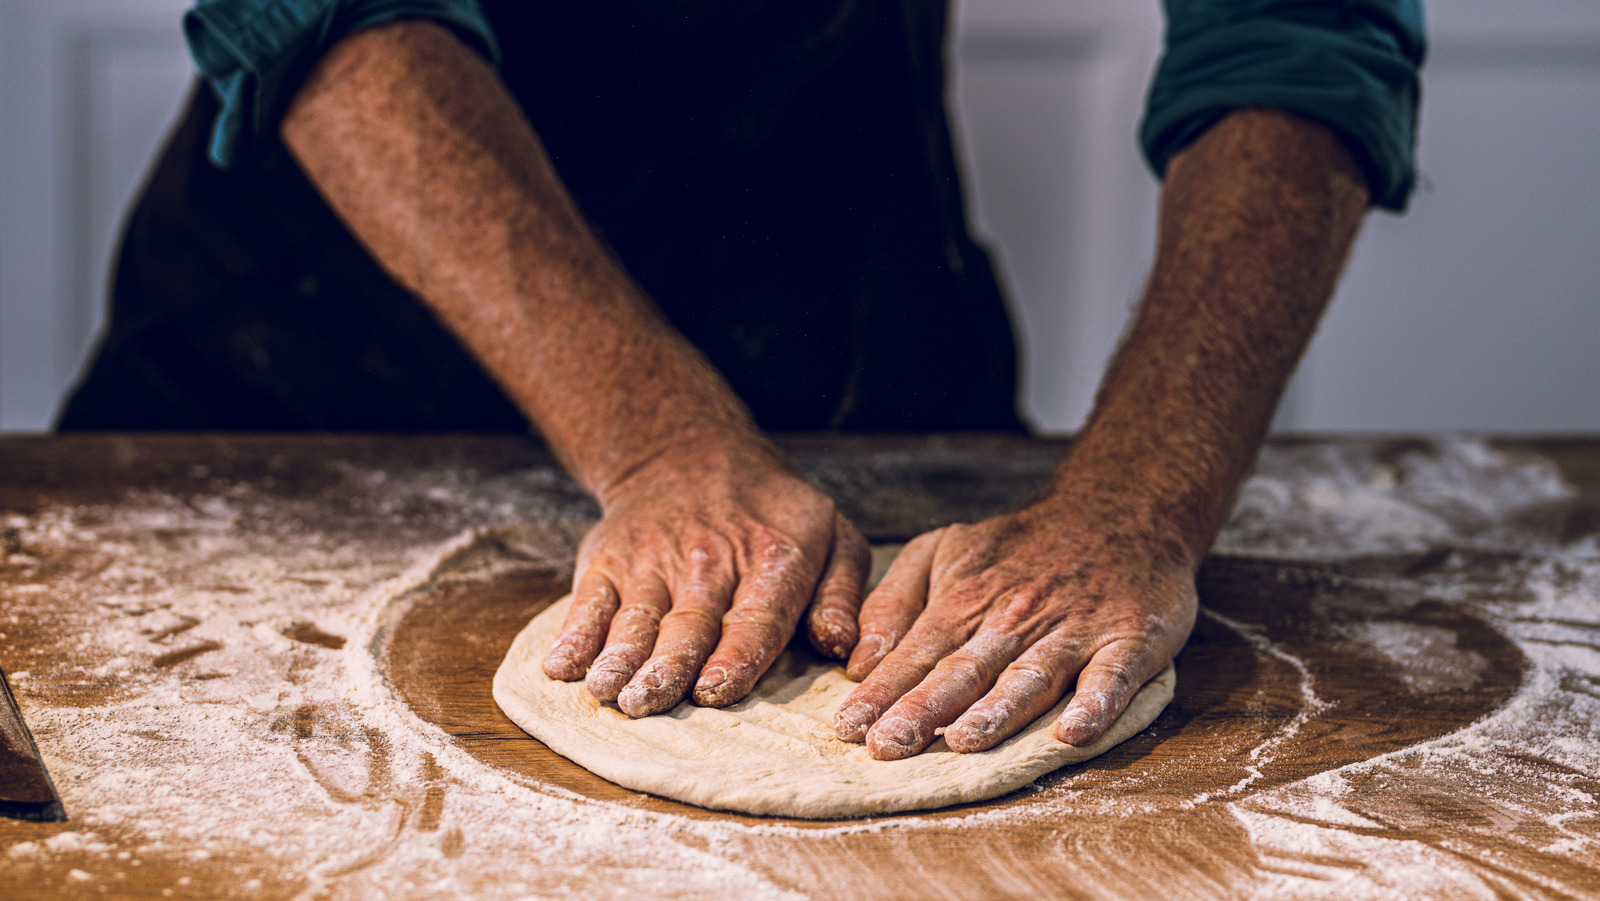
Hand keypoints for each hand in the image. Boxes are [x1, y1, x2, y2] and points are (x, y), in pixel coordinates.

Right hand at [542, 440, 870, 715]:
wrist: (691, 455)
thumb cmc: (773, 515)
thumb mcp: (831, 536)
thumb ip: (842, 594)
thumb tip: (839, 646)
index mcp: (774, 557)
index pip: (756, 616)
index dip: (734, 655)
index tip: (714, 690)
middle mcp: (710, 559)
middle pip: (689, 623)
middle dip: (667, 666)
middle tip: (647, 702)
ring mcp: (653, 559)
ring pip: (636, 616)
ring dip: (618, 656)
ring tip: (606, 692)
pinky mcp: (609, 559)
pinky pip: (589, 600)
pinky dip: (574, 634)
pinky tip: (562, 667)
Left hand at [831, 489, 1197, 759]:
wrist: (1120, 512)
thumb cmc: (1020, 548)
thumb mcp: (944, 550)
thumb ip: (896, 602)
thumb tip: (860, 662)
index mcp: (966, 600)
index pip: (916, 652)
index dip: (882, 692)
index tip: (846, 729)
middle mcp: (1015, 617)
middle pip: (965, 669)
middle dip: (924, 709)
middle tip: (887, 746)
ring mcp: (1074, 630)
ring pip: (1031, 675)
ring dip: (997, 710)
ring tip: (964, 741)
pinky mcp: (1129, 640)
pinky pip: (1113, 676)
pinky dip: (1095, 704)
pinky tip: (1073, 734)